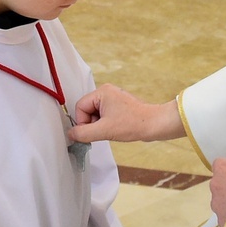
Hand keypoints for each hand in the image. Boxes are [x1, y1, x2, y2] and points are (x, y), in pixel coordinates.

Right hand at [68, 84, 184, 142]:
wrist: (154, 125)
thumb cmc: (133, 124)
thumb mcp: (104, 130)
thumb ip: (83, 133)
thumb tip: (70, 135)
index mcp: (102, 92)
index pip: (80, 107)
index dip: (82, 122)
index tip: (92, 132)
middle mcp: (107, 92)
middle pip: (86, 110)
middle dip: (91, 123)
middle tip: (103, 131)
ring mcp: (114, 98)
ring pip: (95, 114)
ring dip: (99, 125)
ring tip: (111, 130)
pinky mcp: (119, 105)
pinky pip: (104, 115)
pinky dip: (106, 124)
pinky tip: (115, 129)